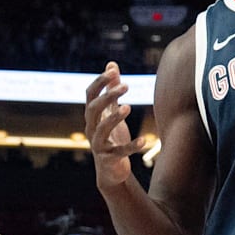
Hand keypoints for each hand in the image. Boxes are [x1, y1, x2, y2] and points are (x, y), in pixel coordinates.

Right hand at [84, 61, 144, 189]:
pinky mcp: (108, 159)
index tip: (113, 70)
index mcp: (92, 116)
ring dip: (114, 118)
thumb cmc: (111, 136)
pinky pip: (119, 152)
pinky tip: (144, 140)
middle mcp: (91, 129)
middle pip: (93, 109)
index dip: (99, 82)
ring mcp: (98, 145)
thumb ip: (111, 90)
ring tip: (128, 107)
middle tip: (126, 86)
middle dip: (107, 96)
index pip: (90, 95)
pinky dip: (131, 146)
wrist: (110, 169)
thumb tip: (111, 65)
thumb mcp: (111, 112)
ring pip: (101, 129)